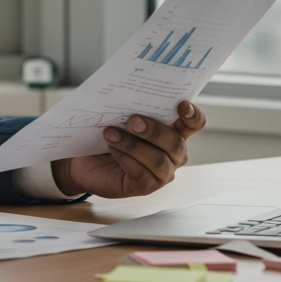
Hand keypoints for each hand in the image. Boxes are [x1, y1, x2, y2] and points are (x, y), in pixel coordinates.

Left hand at [50, 100, 206, 197]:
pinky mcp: (145, 187)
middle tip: (132, 121)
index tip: (182, 104)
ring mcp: (162, 173)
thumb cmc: (109, 134)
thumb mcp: (122, 117)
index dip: (193, 115)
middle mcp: (174, 154)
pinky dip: (124, 159)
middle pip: (176, 142)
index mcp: (175, 132)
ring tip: (110, 133)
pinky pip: (140, 173)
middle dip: (154, 130)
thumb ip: (133, 108)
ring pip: (157, 160)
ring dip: (133, 145)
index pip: (194, 124)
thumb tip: (128, 94)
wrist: (86, 160)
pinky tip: (111, 148)